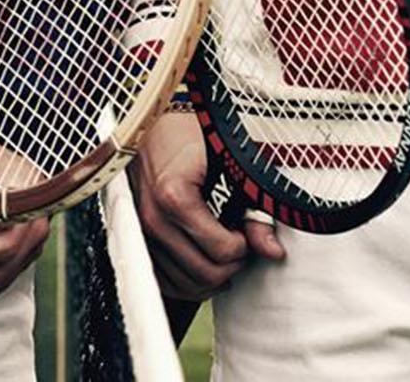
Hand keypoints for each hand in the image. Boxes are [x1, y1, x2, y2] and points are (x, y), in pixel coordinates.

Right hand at [132, 111, 284, 300]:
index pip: (221, 250)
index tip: (245, 229)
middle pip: (204, 272)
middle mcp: (152, 217)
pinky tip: (203, 263)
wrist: (155, 126)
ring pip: (184, 283)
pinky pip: (164, 280)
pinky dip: (188, 280)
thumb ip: (254, 210)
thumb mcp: (232, 165)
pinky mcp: (136, 239)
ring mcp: (140, 231)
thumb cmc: (192, 137)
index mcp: (174, 196)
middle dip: (231, 264)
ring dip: (211, 275)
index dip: (245, 246)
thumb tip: (272, 251)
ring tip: (222, 249)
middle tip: (239, 241)